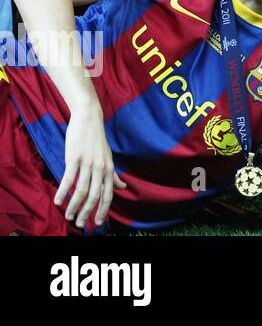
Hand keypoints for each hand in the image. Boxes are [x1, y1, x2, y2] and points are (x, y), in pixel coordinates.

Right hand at [56, 105, 125, 228]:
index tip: (97, 222)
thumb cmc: (96, 140)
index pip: (108, 194)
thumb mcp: (108, 157)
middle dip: (87, 212)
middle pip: (95, 195)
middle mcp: (100, 168)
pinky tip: (57, 201)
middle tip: (80, 224)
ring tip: (68, 216)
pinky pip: (69, 179)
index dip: (103, 209)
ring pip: (82, 190)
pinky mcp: (74, 158)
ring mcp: (87, 163)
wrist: (89, 119)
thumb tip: (123, 187)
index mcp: (108, 169)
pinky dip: (63, 192)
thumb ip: (113, 175)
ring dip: (74, 206)